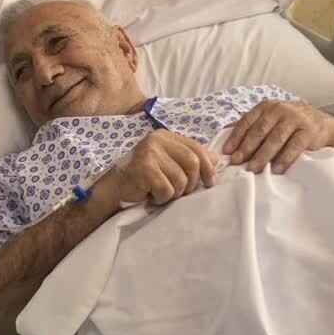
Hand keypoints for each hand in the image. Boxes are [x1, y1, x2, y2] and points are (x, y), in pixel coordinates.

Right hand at [100, 129, 218, 205]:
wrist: (116, 189)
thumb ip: (191, 158)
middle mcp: (157, 140)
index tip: (210, 183)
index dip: (208, 167)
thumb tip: (218, 159)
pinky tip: (152, 195)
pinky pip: (166, 190)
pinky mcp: (143, 169)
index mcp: (166, 136)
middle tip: (180, 192)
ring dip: (175, 193)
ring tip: (162, 192)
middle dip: (191, 183)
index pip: (197, 149)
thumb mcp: (170, 163)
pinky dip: (162, 198)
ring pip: (180, 180)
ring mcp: (149, 153)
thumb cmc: (146, 178)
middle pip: (192, 163)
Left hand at [223, 100, 333, 173]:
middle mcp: (280, 109)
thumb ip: (251, 124)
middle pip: (260, 131)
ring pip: (275, 139)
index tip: (227, 152)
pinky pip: (294, 146)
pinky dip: (284, 159)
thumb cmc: (290, 123)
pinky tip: (276, 169)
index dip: (236, 137)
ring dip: (263, 155)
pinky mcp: (308, 131)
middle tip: (237, 162)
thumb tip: (225, 133)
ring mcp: (295, 119)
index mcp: (267, 106)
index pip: (247, 121)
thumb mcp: (271, 118)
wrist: (322, 123)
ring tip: (253, 169)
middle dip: (247, 148)